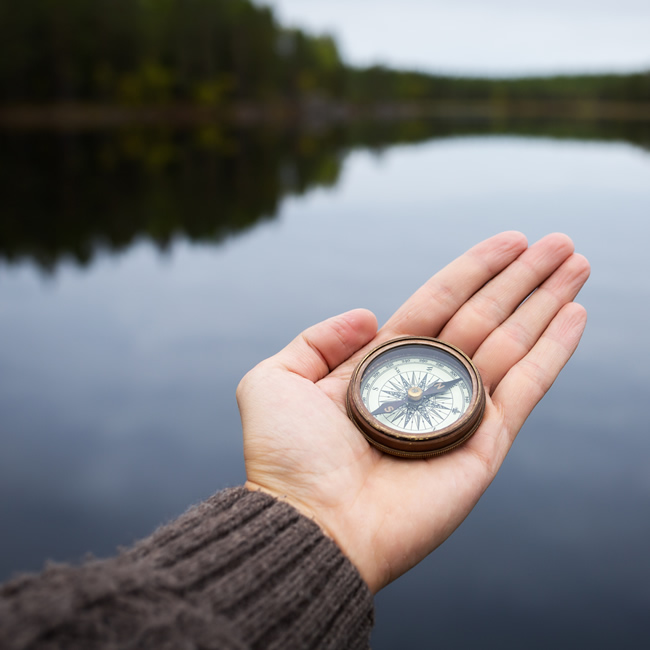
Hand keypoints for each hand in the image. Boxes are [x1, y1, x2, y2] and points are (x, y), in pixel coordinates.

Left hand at [237, 232, 589, 592]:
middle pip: (484, 316)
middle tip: (560, 242)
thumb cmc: (285, 459)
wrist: (309, 525)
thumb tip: (369, 314)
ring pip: (511, 343)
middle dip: (523, 278)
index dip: (475, 270)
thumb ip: (316, 339)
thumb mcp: (276, 380)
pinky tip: (574, 315)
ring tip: (576, 263)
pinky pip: (526, 389)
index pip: (440, 304)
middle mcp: (425, 385)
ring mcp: (458, 414)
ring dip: (546, 302)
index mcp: (382, 366)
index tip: (512, 240)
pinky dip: (553, 352)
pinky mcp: (483, 446)